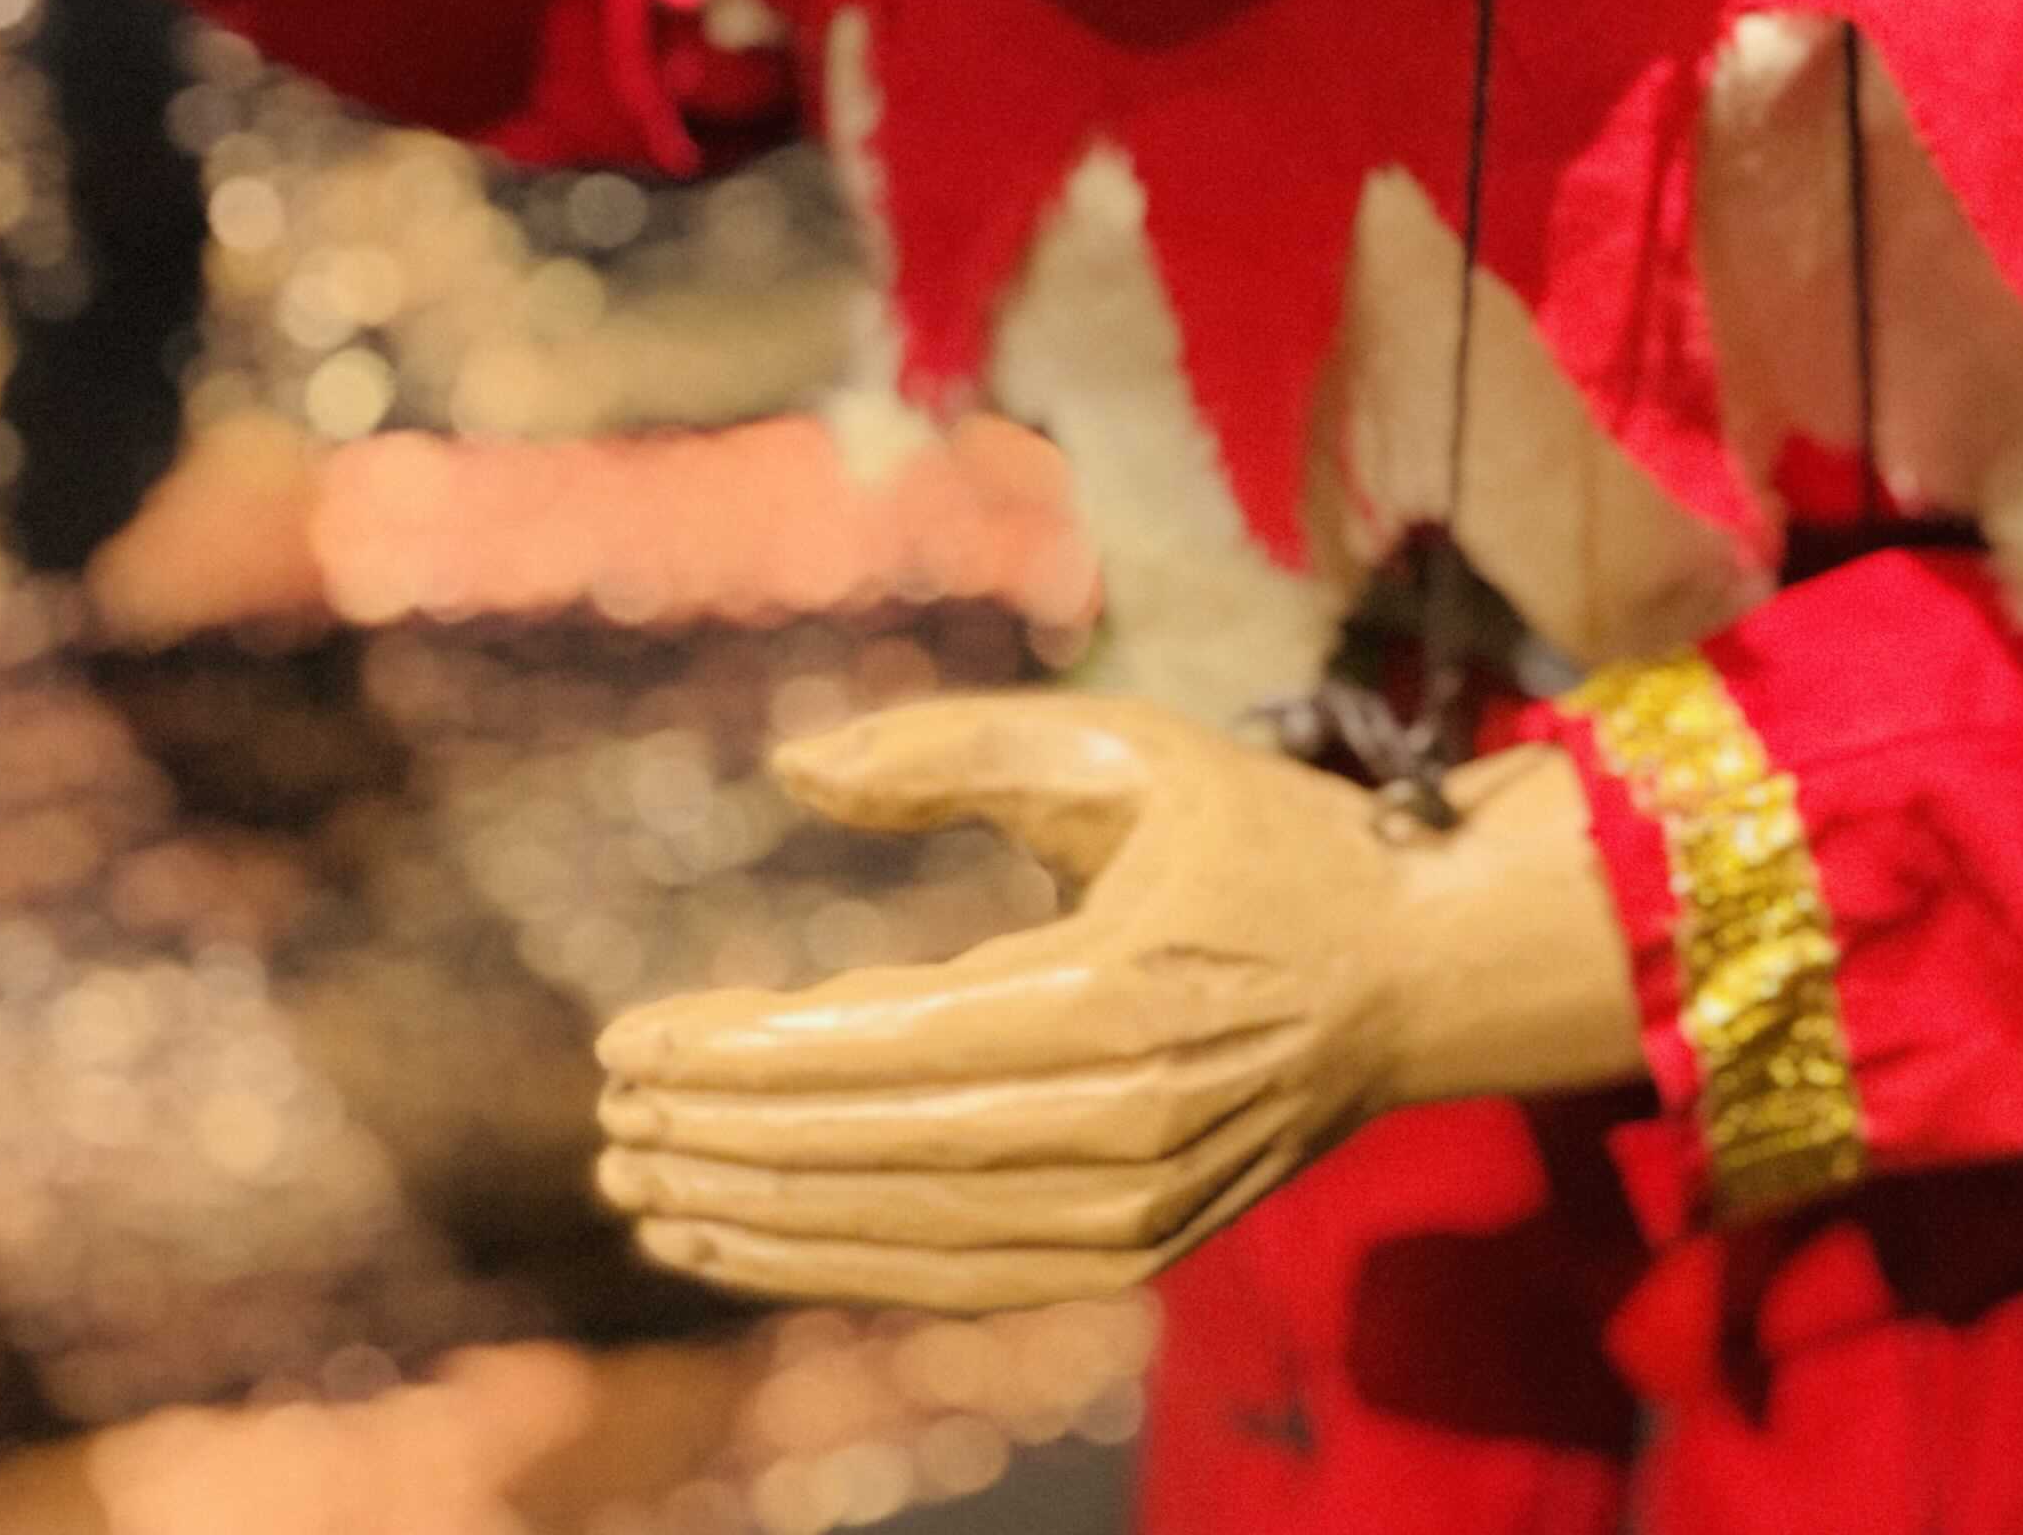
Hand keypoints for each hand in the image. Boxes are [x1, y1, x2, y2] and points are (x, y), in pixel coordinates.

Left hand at [592, 693, 1638, 1310]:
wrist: (1416, 968)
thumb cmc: (1256, 835)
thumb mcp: (1121, 745)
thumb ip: (951, 747)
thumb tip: (792, 770)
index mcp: (1117, 993)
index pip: (882, 1049)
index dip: (740, 1055)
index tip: (627, 1040)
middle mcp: (1123, 1126)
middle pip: (874, 1155)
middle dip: (721, 1143)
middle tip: (606, 1117)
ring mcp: (1133, 1209)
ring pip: (902, 1236)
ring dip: (759, 1221)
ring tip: (643, 1189)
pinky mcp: (1136, 1251)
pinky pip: (959, 1276)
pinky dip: (840, 1265)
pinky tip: (748, 1238)